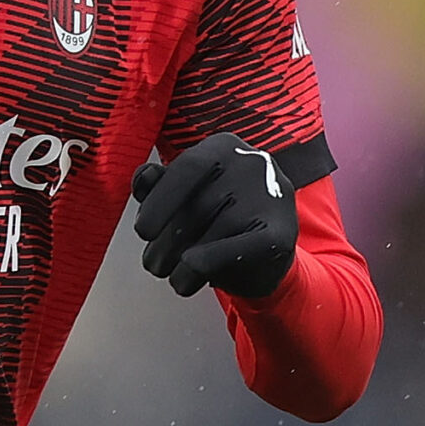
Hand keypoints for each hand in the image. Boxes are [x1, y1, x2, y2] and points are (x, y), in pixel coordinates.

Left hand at [131, 133, 297, 298]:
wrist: (266, 252)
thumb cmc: (217, 216)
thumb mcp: (185, 194)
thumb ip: (159, 184)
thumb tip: (144, 179)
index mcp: (223, 147)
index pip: (187, 168)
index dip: (159, 202)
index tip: (143, 232)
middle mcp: (251, 165)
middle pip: (195, 207)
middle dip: (164, 242)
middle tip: (153, 262)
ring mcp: (270, 198)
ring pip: (208, 236)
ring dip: (177, 264)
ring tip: (170, 273)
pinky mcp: (281, 234)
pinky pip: (225, 254)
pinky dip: (196, 270)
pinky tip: (185, 279)